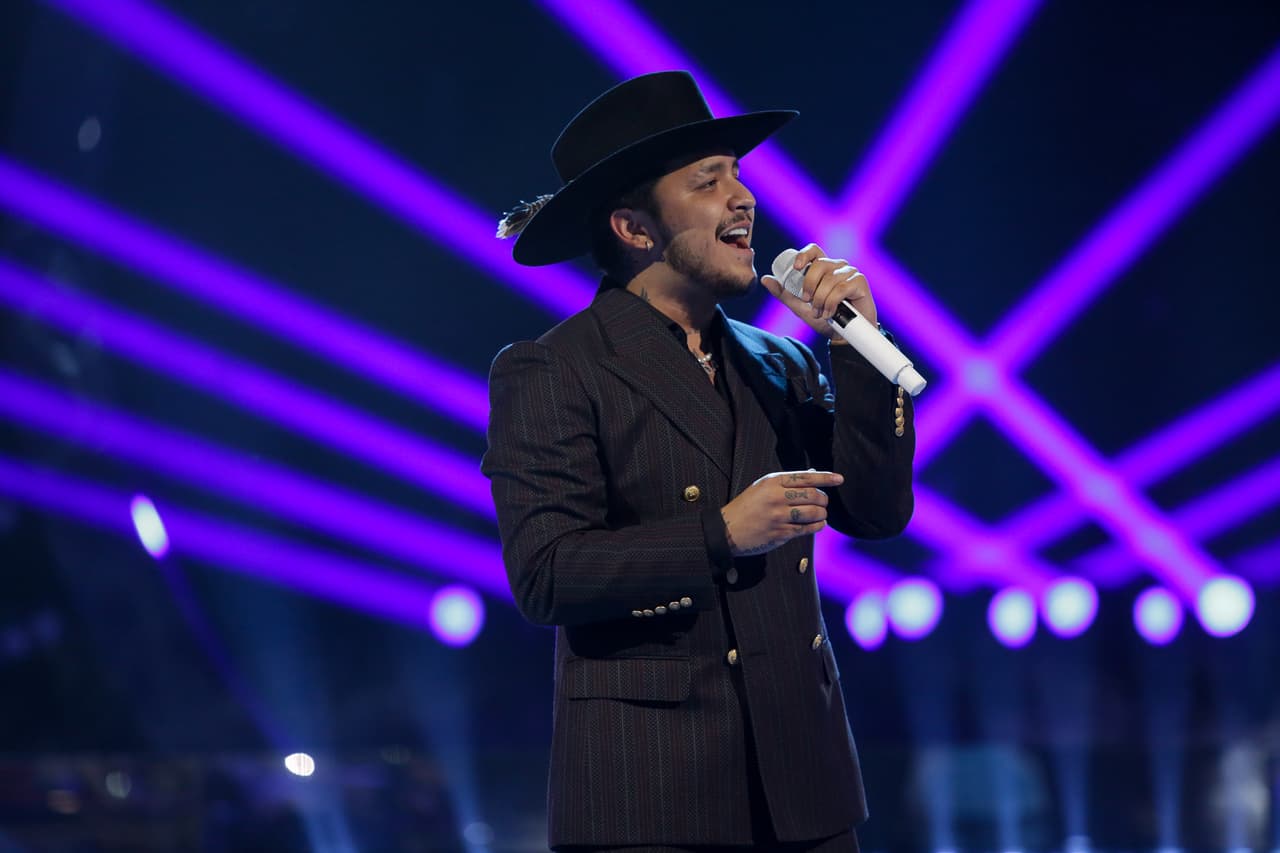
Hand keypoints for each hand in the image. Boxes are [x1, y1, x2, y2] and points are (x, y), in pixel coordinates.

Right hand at [720, 470, 842, 556]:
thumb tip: (813, 474)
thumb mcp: (762, 487)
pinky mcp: (781, 533)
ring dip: (822, 514)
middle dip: (824, 499)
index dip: (826, 478)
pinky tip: (818, 524)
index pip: (806, 477)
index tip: (839, 479)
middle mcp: (776, 498)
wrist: (727, 530)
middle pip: (813, 495)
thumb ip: (787, 482)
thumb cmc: (746, 507)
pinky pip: (807, 529)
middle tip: (823, 502)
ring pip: (813, 512)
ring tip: (821, 514)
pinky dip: (817, 526)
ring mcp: (779, 516)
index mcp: (772, 482)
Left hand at [759, 243, 876, 339]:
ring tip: (821, 313)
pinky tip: (830, 313)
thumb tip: (766, 279)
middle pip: (819, 264)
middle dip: (809, 285)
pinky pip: (841, 288)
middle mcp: (837, 266)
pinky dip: (832, 303)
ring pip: (829, 279)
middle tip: (807, 301)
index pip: (813, 250)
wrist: (843, 336)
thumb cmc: (824, 318)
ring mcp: (850, 272)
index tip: (797, 268)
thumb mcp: (800, 306)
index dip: (804, 255)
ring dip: (821, 300)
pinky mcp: (860, 282)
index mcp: (823, 267)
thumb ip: (784, 293)